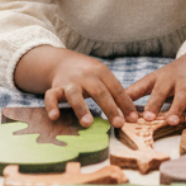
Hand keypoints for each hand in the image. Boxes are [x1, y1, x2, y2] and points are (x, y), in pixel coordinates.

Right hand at [14, 46, 138, 127]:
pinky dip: (51, 106)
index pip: (116, 88)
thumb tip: (132, 116)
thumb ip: (115, 94)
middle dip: (110, 108)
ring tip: (88, 123)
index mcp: (101, 72)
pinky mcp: (55, 88)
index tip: (133, 119)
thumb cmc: (89, 75)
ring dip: (82, 108)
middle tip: (119, 124)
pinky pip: (51, 96)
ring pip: (75, 94)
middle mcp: (86, 76)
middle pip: (99, 91)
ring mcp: (70, 82)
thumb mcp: (103, 77)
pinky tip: (54, 117)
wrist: (62, 62)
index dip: (126, 103)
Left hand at [126, 50, 185, 125]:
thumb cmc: (168, 78)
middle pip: (182, 91)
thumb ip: (136, 91)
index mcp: (166, 79)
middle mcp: (183, 82)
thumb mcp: (152, 80)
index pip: (159, 91)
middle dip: (178, 106)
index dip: (154, 104)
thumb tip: (115, 103)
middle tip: (172, 121)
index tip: (148, 118)